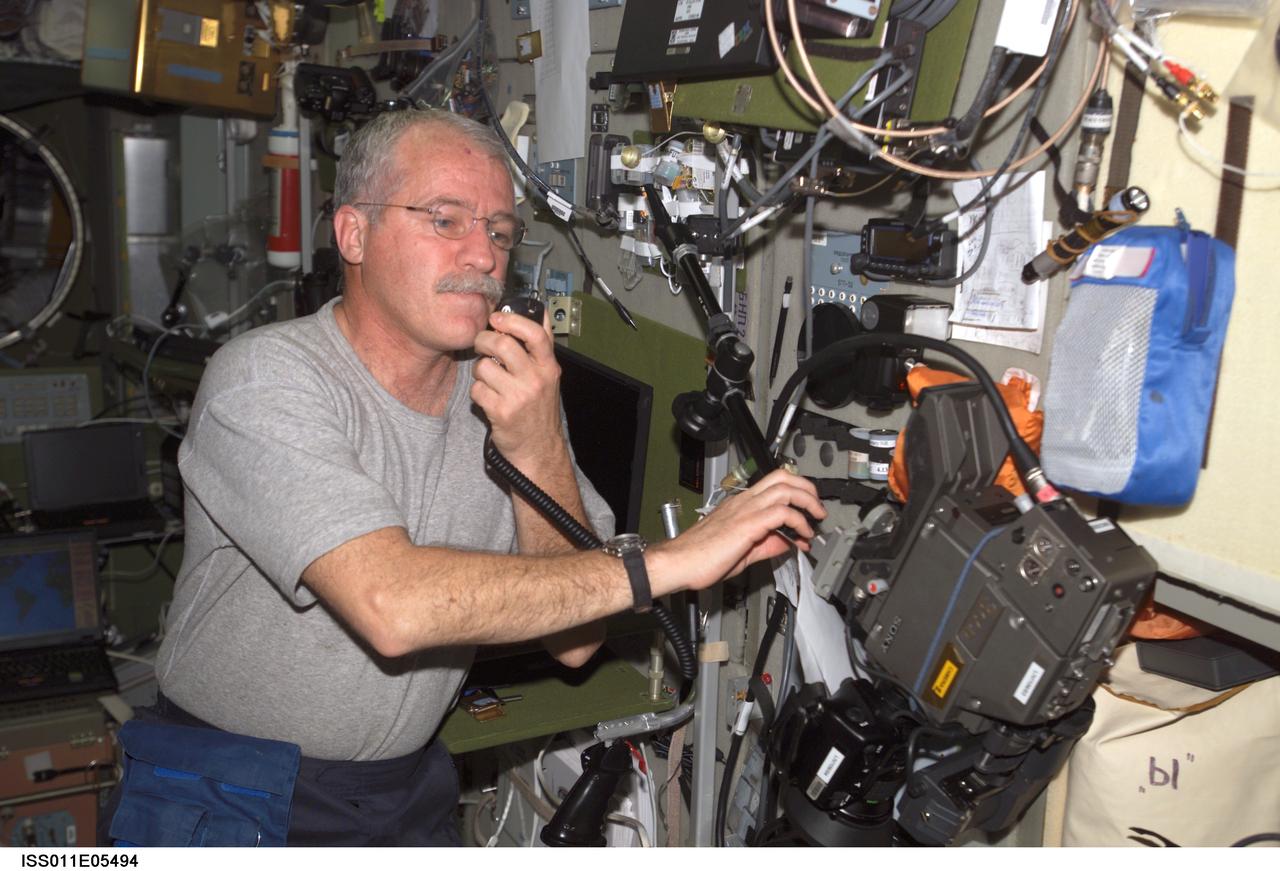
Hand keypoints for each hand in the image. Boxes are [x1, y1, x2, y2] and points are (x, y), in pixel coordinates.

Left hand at [470, 308, 564, 462]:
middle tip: (482, 344)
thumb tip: (538, 310)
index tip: (497, 318)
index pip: (535, 334)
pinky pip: (477, 389)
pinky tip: (488, 396)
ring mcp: (518, 397)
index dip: (512, 321)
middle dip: (484, 341)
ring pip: (484, 367)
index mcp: (549, 367)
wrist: (539, 448)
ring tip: (487, 377)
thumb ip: (542, 345)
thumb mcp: (548, 375)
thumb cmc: (540, 410)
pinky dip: (477, 391)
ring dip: (479, 369)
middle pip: (503, 345)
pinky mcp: (501, 412)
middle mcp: (536, 380)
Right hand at [648, 469, 825, 596]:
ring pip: (785, 488)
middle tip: (817, 506)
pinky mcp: (747, 523)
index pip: (774, 483)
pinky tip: (802, 535)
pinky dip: (798, 521)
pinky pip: (781, 512)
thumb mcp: (744, 550)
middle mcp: (744, 501)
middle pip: (783, 476)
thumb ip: (769, 543)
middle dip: (808, 488)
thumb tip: (790, 542)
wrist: (679, 563)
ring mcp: (745, 509)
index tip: (808, 511)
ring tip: (816, 517)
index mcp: (741, 504)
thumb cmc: (700, 557)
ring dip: (808, 501)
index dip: (797, 492)